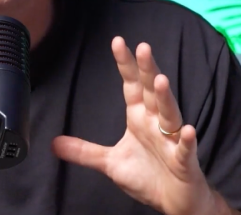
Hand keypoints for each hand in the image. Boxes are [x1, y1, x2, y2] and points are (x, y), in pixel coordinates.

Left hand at [51, 36, 223, 214]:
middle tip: (143, 47)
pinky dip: (186, 140)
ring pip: (169, 113)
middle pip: (151, 91)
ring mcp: (170, 140)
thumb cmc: (147, 176)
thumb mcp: (109, 162)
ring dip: (165, 97)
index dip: (125, 64)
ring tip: (160, 80)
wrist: (174, 202)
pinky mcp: (183, 161)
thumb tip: (54, 143)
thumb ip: (84, 151)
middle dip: (146, 69)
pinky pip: (184, 149)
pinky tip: (186, 130)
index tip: (118, 42)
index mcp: (139, 117)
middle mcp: (155, 122)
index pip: (131, 85)